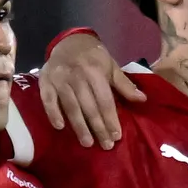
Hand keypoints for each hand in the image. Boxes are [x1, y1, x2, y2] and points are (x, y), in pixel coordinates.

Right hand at [40, 31, 141, 148]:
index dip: (111, 119)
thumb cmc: (94, 57)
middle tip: (105, 145)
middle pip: (89, 106)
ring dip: (79, 126)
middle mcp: (77, 75)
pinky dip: (53, 113)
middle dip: (98, 128)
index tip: (116, 136)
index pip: (104, 100)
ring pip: (71, 106)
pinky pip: (47, 100)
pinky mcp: (45, 82)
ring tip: (87, 143)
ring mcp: (59, 79)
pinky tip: (60, 127)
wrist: (69, 41)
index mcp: (95, 71)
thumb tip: (142, 99)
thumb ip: (124, 85)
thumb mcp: (111, 66)